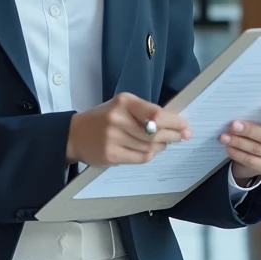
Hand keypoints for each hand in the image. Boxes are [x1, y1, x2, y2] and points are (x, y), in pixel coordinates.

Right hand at [66, 93, 190, 166]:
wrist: (75, 134)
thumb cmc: (104, 118)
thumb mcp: (122, 107)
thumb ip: (144, 113)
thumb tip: (174, 123)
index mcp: (124, 102)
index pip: (155, 113)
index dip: (174, 121)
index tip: (185, 125)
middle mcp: (118, 118)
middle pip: (154, 132)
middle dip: (173, 135)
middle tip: (183, 136)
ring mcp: (113, 138)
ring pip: (149, 146)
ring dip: (161, 146)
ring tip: (164, 143)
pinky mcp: (111, 154)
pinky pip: (140, 157)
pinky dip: (150, 155)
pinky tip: (151, 151)